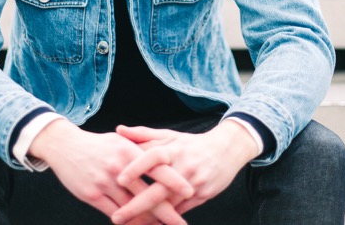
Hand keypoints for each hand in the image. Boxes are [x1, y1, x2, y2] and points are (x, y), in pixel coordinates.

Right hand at [28, 119, 192, 224]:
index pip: (158, 168)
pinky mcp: (92, 195)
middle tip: (182, 223)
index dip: (175, 181)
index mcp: (130, 152)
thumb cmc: (98, 144)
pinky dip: (127, 222)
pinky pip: (114, 214)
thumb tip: (164, 156)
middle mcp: (119, 168)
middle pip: (148, 194)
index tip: (191, 191)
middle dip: (167, 211)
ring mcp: (105, 183)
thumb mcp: (121, 140)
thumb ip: (142, 148)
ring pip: (132, 208)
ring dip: (148, 221)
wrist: (65, 146)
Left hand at [111, 121, 259, 223]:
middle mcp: (183, 167)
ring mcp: (193, 184)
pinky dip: (165, 219)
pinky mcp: (202, 197)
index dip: (136, 167)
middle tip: (117, 217)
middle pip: (159, 190)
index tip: (119, 179)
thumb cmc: (191, 144)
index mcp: (173, 150)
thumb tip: (118, 130)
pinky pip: (180, 212)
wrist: (227, 150)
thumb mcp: (170, 136)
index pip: (153, 157)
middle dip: (136, 206)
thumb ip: (143, 135)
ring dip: (148, 218)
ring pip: (168, 206)